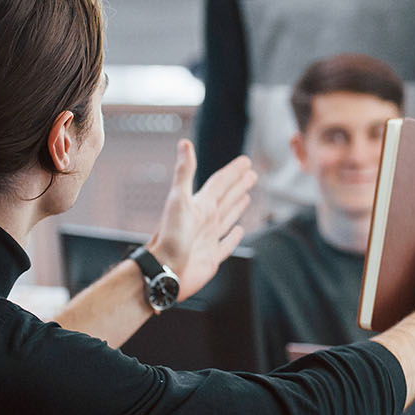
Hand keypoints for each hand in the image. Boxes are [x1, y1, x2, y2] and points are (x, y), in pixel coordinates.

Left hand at [151, 140, 255, 301]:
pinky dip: (234, 237)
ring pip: (228, 217)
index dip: (233, 171)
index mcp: (201, 205)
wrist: (162, 270)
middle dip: (239, 185)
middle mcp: (205, 219)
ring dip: (237, 205)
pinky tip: (239, 230)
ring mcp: (209, 238)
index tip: (246, 161)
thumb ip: (184, 172)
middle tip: (251, 174)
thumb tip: (184, 143)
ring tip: (246, 196)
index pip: (221, 183)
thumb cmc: (169, 237)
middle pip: (226, 197)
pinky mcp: (212, 257)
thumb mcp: (178, 200)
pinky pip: (227, 244)